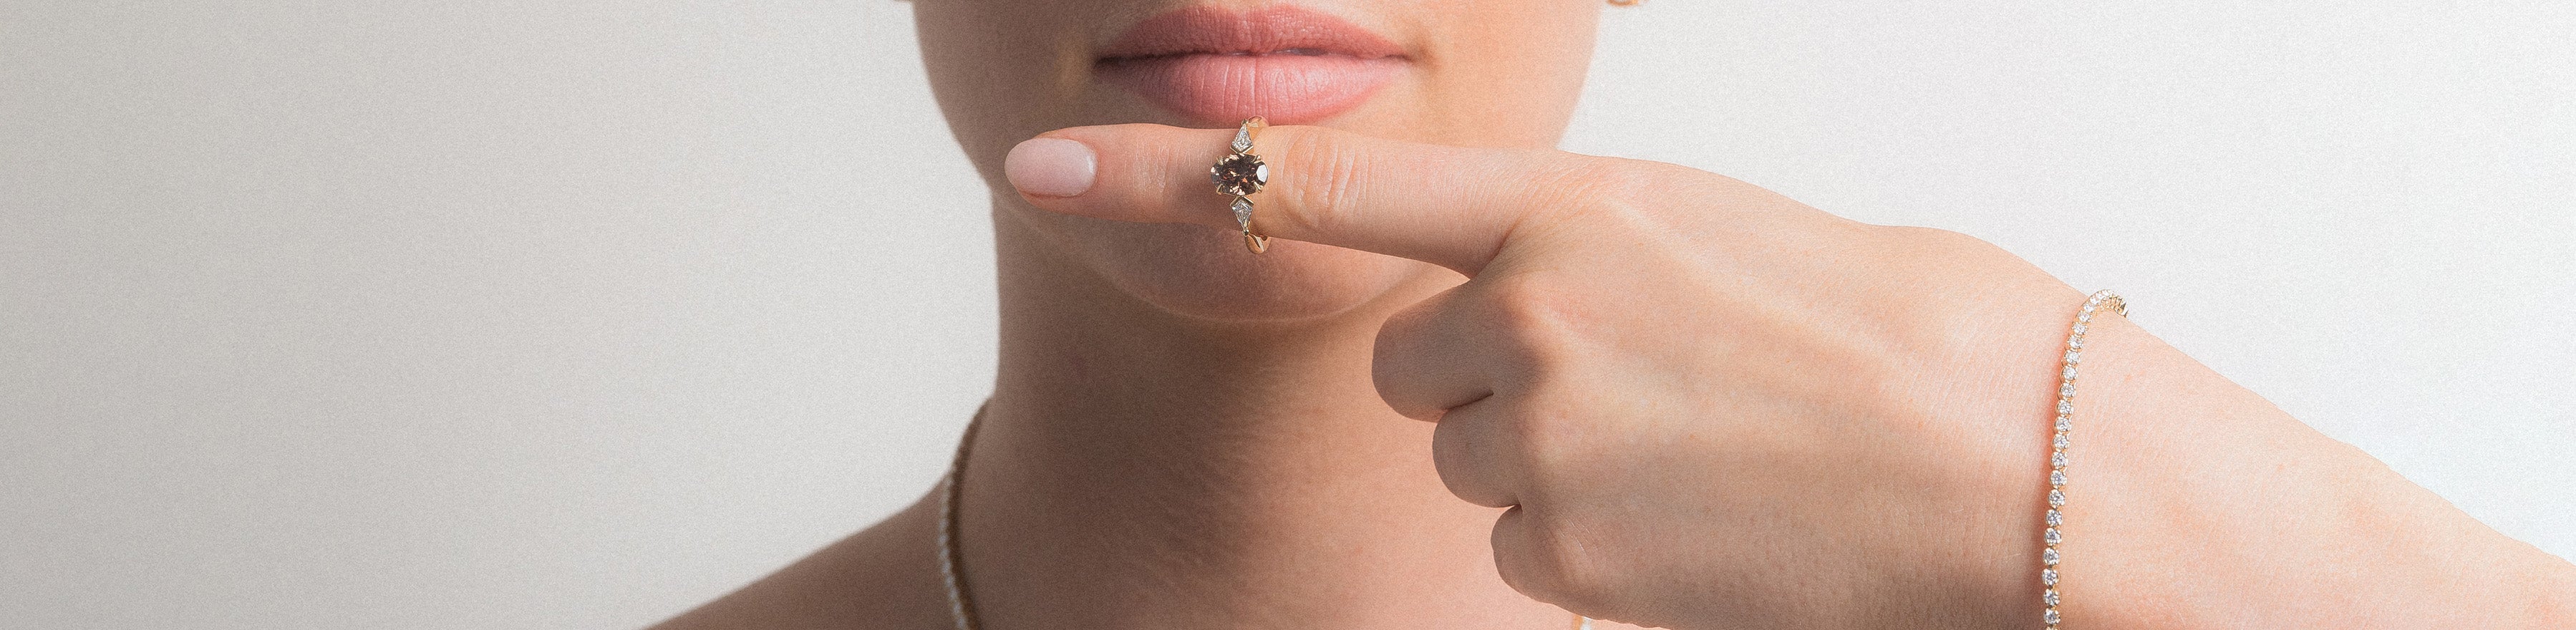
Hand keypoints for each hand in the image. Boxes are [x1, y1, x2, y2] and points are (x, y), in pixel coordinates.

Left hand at [1006, 123, 2093, 628]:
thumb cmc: (1870, 324)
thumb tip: (1491, 300)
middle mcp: (1523, 313)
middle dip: (1489, 383)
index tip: (1039, 157)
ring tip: (1689, 454)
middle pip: (1411, 369)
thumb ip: (1562, 251)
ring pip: (1468, 466)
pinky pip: (1521, 550)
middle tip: (1633, 388)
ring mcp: (1538, 438)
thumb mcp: (1700, 235)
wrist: (1989, 448)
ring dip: (1550, 469)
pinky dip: (1589, 545)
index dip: (1159, 172)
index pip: (1324, 181)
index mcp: (1562, 205)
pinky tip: (1693, 519)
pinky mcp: (1562, 552)